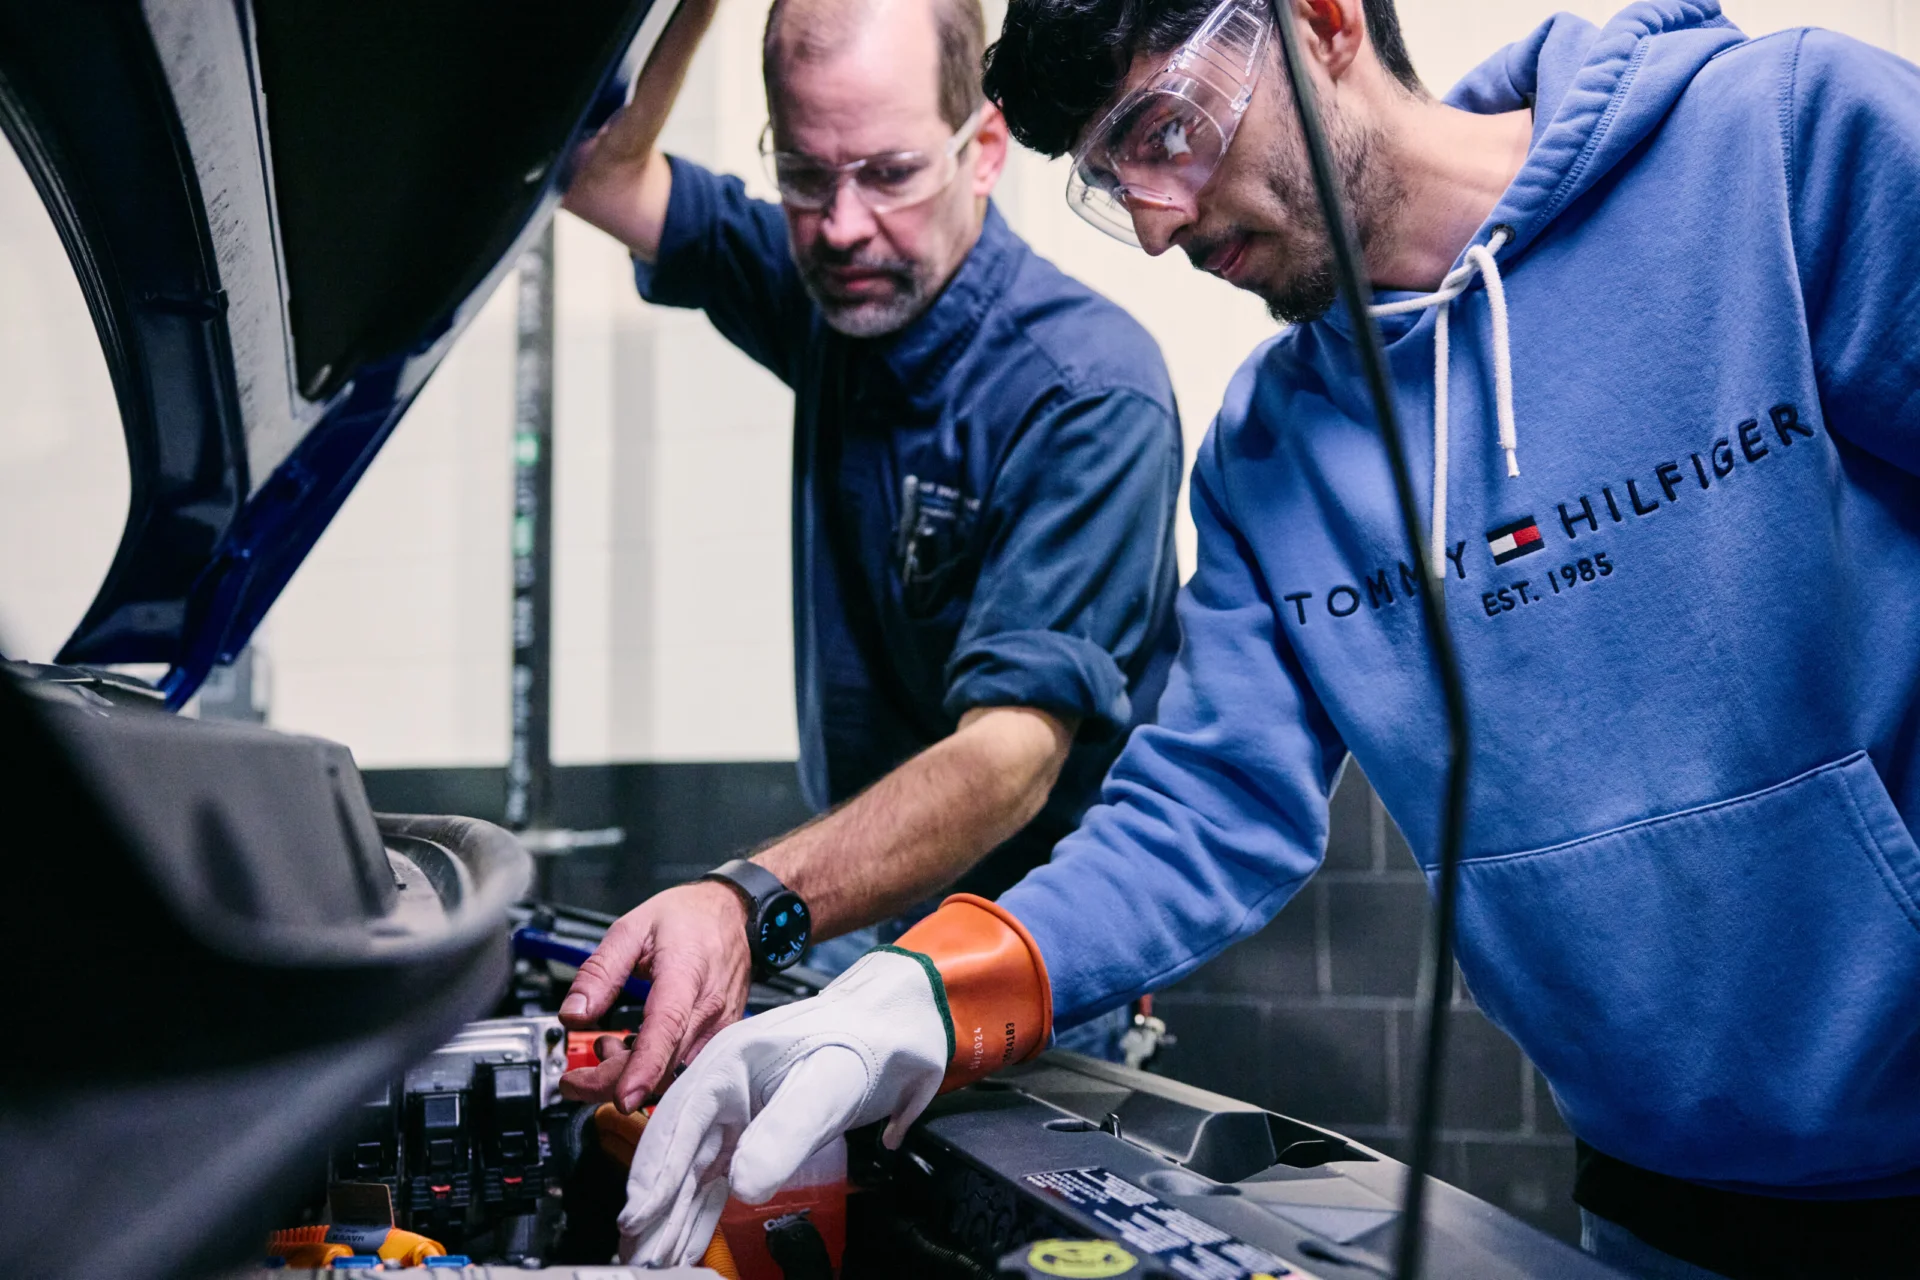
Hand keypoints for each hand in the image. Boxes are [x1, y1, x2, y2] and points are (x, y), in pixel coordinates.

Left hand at [557, 881, 752, 1110]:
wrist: (732, 911)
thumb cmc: (687, 917)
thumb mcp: (631, 928)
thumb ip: (600, 971)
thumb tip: (574, 1013)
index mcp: (686, 974)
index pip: (667, 1027)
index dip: (643, 1067)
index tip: (622, 1097)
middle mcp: (709, 1007)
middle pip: (665, 1064)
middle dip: (613, 1081)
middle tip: (575, 1079)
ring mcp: (720, 1026)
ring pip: (675, 1073)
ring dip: (633, 1074)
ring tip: (608, 1046)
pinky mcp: (721, 1037)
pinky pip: (686, 1066)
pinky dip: (654, 1069)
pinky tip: (634, 1047)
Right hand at [617, 949, 948, 1265]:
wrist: (902, 1025)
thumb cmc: (868, 1038)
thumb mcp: (828, 1084)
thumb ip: (785, 1132)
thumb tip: (744, 1185)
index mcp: (726, 1065)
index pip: (675, 1126)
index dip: (652, 1176)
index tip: (636, 1219)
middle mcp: (723, 1092)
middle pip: (676, 1157)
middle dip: (653, 1209)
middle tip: (637, 1258)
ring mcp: (739, 1115)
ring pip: (694, 1175)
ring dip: (672, 1218)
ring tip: (652, 1262)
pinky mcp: (758, 1136)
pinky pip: (719, 1181)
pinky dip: (701, 1213)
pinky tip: (685, 1243)